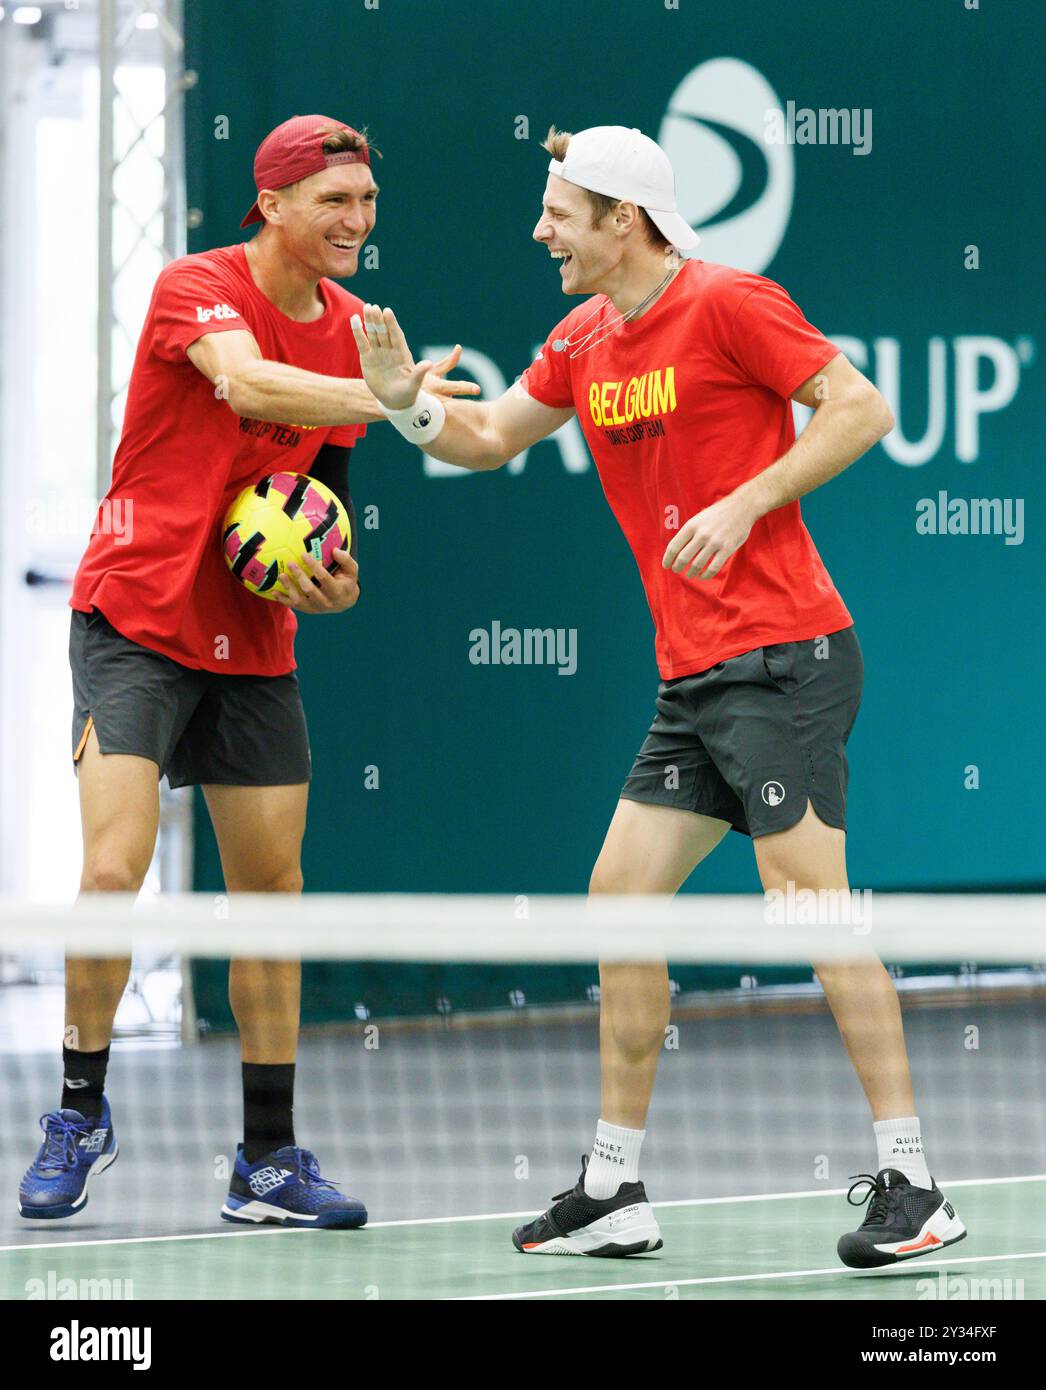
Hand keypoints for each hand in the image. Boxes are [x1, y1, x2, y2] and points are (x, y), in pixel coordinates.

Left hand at [273, 548, 359, 612]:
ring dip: (289, 588)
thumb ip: (346, 560)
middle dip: (299, 576)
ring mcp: (315, 607)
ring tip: (281, 575)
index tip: (304, 555)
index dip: (314, 566)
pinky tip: (274, 592)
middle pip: (310, 590)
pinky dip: (282, 600)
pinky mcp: (307, 610)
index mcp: (337, 591)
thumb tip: (335, 550)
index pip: (324, 578)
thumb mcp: (352, 570)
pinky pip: (293, 605)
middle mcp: (326, 602)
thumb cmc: (347, 581)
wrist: (345, 602)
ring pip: (299, 600)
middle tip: (290, 563)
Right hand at [350, 305, 478, 410]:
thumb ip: (419, 373)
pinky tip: (354, 319)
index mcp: (402, 354)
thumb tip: (429, 363)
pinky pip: (362, 343)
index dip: (392, 324)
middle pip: (384, 332)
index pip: (396, 335)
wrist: (394, 402)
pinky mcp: (367, 358)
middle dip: (379, 320)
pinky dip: (358, 332)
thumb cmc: (407, 394)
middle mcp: (390, 350)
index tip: (388, 311)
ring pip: (373, 334)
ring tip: (367, 307)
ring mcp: (378, 353)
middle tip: (373, 307)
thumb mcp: (414, 385)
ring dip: (369, 322)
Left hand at [662, 493, 757, 579]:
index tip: (666, 565)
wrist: (742, 507)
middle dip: (677, 567)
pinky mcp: (727, 549)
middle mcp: (702, 534)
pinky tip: (702, 576)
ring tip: (689, 574)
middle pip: (683, 557)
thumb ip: (689, 532)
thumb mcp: (699, 518)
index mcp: (692, 525)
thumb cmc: (718, 513)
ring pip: (697, 564)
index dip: (668, 558)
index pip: (674, 546)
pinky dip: (706, 575)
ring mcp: (715, 542)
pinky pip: (713, 567)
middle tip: (676, 570)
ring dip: (691, 572)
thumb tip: (676, 550)